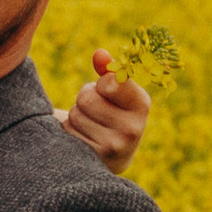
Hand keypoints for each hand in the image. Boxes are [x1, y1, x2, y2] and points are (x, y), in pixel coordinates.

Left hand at [57, 47, 150, 174]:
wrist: (109, 155)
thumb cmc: (111, 112)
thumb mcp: (114, 90)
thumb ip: (108, 70)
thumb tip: (100, 54)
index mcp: (142, 105)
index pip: (110, 81)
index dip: (102, 83)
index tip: (109, 91)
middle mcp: (133, 129)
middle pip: (87, 98)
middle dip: (86, 98)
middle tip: (97, 110)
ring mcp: (113, 146)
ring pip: (76, 114)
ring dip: (78, 115)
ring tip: (92, 124)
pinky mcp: (92, 158)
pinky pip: (68, 130)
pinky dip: (71, 130)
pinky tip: (85, 137)